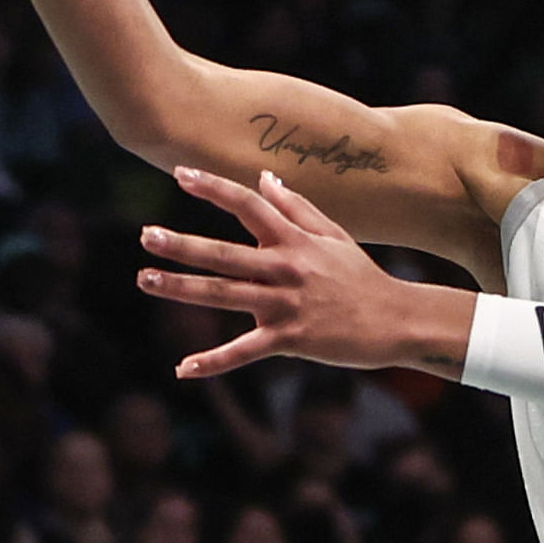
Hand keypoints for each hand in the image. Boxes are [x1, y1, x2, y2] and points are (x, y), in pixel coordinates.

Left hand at [134, 169, 474, 379]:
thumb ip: (296, 206)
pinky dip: (213, 362)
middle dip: (183, 244)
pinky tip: (183, 369)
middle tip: (146, 236)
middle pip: (225, 253)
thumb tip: (263, 178)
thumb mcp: (334, 234)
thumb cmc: (362, 277)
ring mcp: (286, 305)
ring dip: (182, 289)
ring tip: (146, 279)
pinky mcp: (290, 340)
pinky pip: (244, 352)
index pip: (248, 205)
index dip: (214, 188)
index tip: (180, 173)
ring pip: (225, 295)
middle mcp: (286, 268)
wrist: (397, 321)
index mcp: (294, 240)